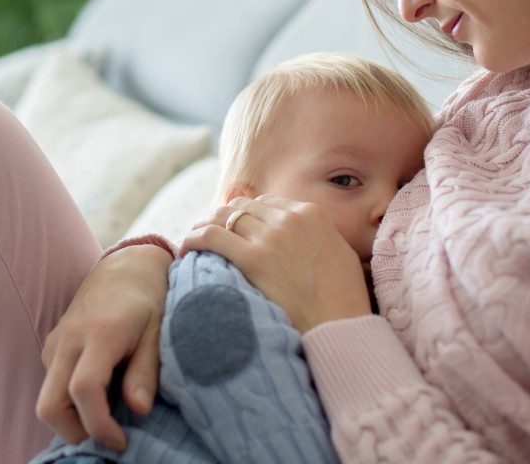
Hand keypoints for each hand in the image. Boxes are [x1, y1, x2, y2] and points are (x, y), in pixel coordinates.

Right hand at [34, 244, 172, 450]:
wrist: (127, 265)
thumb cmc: (149, 296)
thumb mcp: (159, 330)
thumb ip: (147, 370)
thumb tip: (139, 411)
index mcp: (100, 334)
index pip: (84, 390)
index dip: (99, 425)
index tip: (121, 441)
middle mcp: (69, 339)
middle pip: (49, 405)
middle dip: (74, 433)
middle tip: (109, 437)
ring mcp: (56, 342)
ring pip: (47, 398)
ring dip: (72, 418)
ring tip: (110, 413)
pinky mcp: (53, 345)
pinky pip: (52, 385)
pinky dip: (70, 401)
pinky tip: (102, 394)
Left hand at [180, 195, 371, 332]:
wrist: (342, 328)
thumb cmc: (344, 300)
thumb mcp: (339, 254)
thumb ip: (317, 237)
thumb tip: (300, 237)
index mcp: (311, 214)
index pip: (266, 202)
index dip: (248, 216)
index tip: (236, 230)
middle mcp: (290, 218)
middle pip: (242, 207)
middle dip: (224, 219)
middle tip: (209, 236)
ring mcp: (271, 237)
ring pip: (223, 217)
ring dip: (204, 227)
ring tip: (193, 242)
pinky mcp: (254, 259)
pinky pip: (211, 237)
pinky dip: (193, 239)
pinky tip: (185, 249)